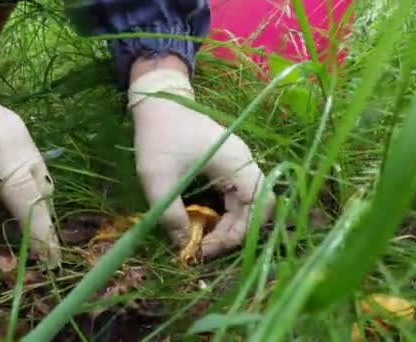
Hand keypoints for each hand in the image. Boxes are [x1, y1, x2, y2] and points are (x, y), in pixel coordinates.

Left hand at [128, 63, 274, 258]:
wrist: (157, 101)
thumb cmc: (159, 136)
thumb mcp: (158, 179)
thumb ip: (171, 215)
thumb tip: (184, 246)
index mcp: (237, 164)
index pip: (258, 207)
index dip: (236, 235)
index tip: (205, 247)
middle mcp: (244, 164)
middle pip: (256, 209)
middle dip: (231, 234)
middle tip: (202, 247)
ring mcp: (237, 164)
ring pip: (245, 204)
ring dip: (227, 225)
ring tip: (200, 238)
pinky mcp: (226, 165)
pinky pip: (233, 196)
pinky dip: (221, 213)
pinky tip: (200, 221)